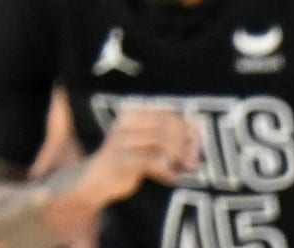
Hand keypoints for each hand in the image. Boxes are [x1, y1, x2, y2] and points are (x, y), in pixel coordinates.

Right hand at [78, 106, 199, 205]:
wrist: (95, 178)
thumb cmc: (126, 158)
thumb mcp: (144, 141)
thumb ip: (166, 134)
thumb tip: (198, 127)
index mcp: (131, 114)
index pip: (166, 114)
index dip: (187, 128)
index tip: (197, 144)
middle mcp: (124, 124)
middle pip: (165, 126)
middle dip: (185, 143)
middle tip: (193, 160)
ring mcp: (120, 142)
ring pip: (160, 141)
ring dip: (179, 157)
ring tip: (185, 169)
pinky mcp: (120, 162)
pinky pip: (151, 163)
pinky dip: (167, 171)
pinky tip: (171, 179)